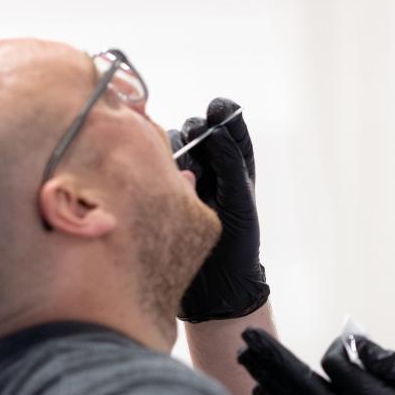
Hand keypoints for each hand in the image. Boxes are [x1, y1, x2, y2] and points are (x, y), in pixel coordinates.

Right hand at [168, 98, 268, 320]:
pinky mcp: (161, 192)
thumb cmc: (237, 244)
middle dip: (195, 132)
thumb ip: (230, 164)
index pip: (229, 127)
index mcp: (235, 166)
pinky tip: (161, 177)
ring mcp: (183, 179)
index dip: (223, 114)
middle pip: (195, 132)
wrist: (214, 287)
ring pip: (171, 147)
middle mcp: (209, 168)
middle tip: (197, 141)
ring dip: (175, 150)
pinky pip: (154, 168)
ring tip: (185, 170)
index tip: (217, 108)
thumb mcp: (240, 200)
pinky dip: (155, 166)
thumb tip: (217, 130)